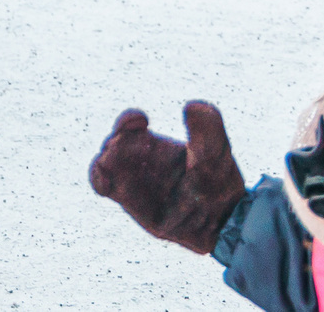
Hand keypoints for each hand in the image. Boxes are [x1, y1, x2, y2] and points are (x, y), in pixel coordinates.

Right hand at [87, 102, 245, 255]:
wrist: (223, 219)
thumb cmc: (219, 181)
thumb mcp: (217, 152)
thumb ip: (208, 129)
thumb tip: (192, 105)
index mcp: (153, 144)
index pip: (130, 126)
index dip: (128, 120)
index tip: (142, 121)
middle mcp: (138, 160)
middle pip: (113, 144)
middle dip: (116, 141)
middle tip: (127, 146)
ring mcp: (132, 181)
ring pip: (104, 164)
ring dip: (105, 161)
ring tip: (115, 163)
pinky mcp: (131, 202)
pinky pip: (105, 187)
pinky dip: (99, 180)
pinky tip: (106, 182)